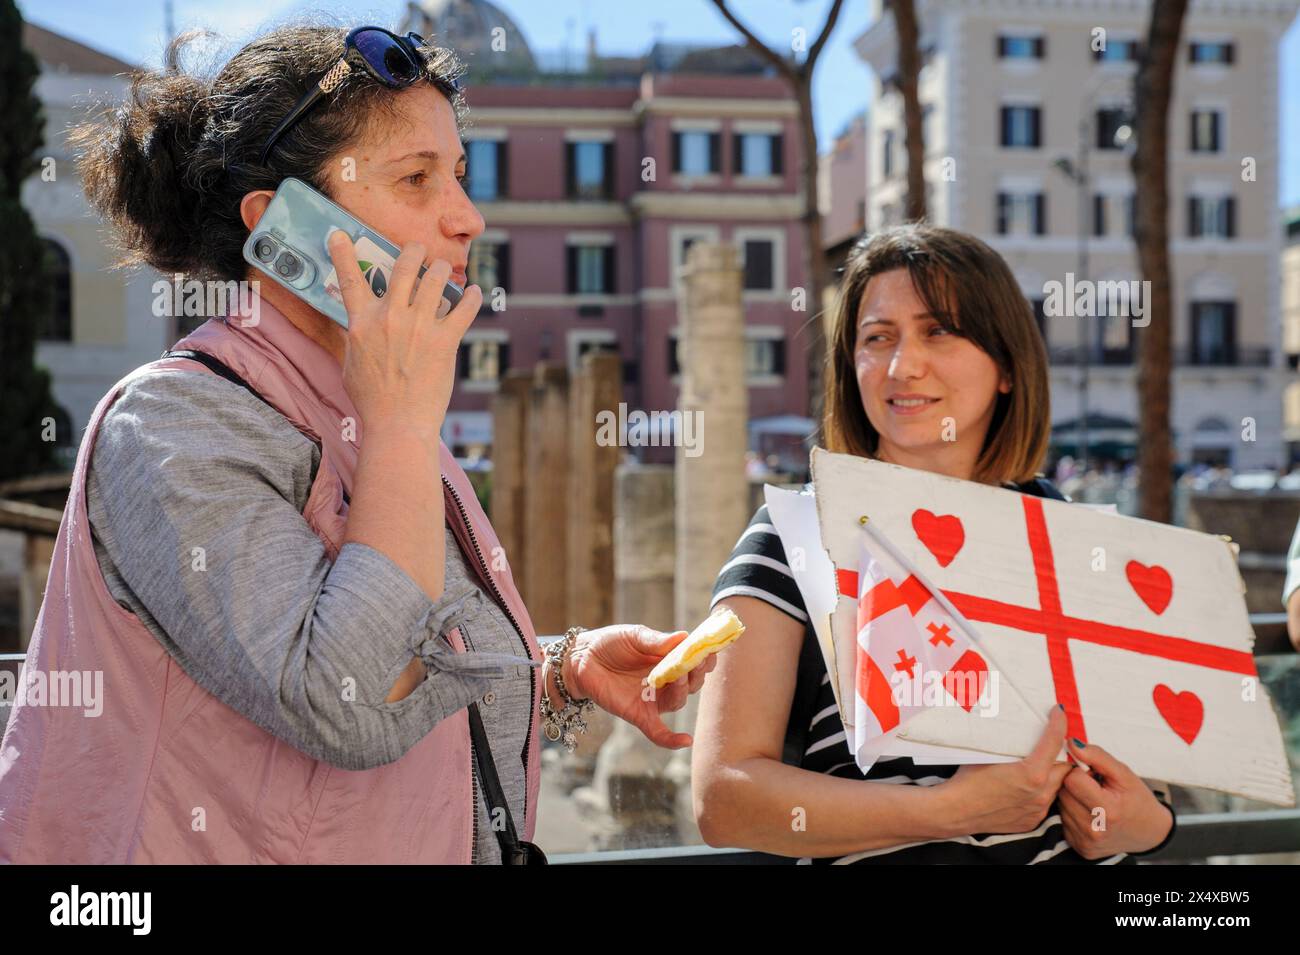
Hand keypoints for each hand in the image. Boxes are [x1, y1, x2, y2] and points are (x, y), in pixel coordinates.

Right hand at [327, 233, 482, 433]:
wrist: (398, 424)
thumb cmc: (372, 401)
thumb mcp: (351, 364)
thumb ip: (356, 339)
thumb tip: (358, 328)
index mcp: (363, 323)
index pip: (349, 280)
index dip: (342, 253)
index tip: (340, 233)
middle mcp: (391, 317)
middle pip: (404, 266)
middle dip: (413, 251)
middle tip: (418, 249)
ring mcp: (419, 326)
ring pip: (436, 279)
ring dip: (443, 269)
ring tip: (445, 270)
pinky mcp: (446, 340)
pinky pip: (465, 308)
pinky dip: (472, 298)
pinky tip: (475, 293)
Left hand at [560, 625, 716, 749]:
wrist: (581, 658)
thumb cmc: (610, 643)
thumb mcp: (635, 636)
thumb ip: (657, 641)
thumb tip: (684, 636)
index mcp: (668, 660)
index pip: (694, 662)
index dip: (705, 658)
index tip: (711, 650)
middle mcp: (665, 681)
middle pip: (691, 684)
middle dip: (696, 674)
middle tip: (696, 663)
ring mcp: (652, 699)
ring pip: (677, 702)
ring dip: (681, 691)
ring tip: (677, 676)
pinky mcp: (638, 714)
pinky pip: (658, 732)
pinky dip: (671, 740)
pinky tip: (685, 741)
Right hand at [934, 705, 1072, 837]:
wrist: (954, 811)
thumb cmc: (967, 779)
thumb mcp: (991, 753)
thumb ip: (1015, 743)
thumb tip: (1025, 727)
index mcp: (1032, 773)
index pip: (1055, 741)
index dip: (1059, 723)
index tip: (1058, 713)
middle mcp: (1040, 793)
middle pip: (1064, 767)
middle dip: (1059, 754)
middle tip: (1048, 743)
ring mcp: (1037, 809)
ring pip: (1056, 786)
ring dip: (1051, 774)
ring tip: (1034, 766)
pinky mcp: (1031, 820)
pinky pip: (1044, 802)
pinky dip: (1039, 791)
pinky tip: (1022, 787)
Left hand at [1057, 736, 1173, 858]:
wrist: (1149, 832)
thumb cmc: (1137, 800)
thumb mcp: (1124, 773)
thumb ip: (1097, 756)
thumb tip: (1072, 743)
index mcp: (1107, 811)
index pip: (1072, 779)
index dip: (1080, 771)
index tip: (1093, 774)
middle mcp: (1094, 830)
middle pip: (1063, 792)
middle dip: (1074, 784)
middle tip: (1093, 786)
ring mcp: (1085, 841)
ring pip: (1061, 805)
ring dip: (1072, 798)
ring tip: (1092, 799)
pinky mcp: (1079, 847)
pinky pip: (1063, 820)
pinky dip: (1072, 813)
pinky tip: (1088, 813)